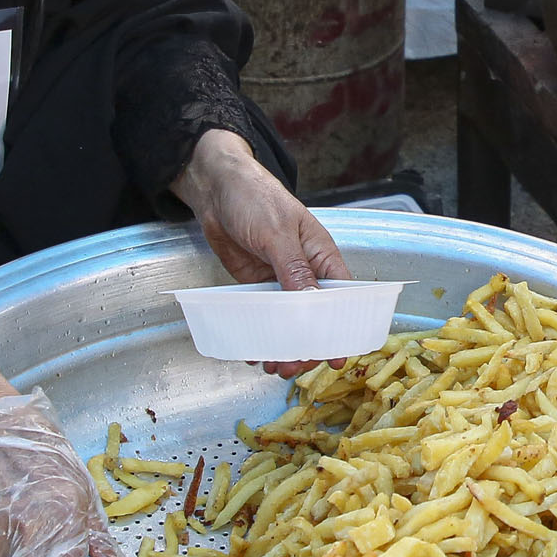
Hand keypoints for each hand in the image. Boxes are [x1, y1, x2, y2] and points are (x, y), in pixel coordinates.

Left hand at [173, 127, 349, 372]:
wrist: (215, 188)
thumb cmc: (255, 197)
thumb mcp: (277, 233)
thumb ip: (294, 269)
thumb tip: (310, 304)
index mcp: (322, 256)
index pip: (341, 299)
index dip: (341, 328)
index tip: (337, 357)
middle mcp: (305, 272)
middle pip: (314, 318)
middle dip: (307, 345)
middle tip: (293, 367)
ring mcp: (279, 281)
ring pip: (288, 322)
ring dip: (282, 346)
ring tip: (273, 367)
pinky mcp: (256, 286)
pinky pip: (262, 317)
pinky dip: (260, 335)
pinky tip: (253, 351)